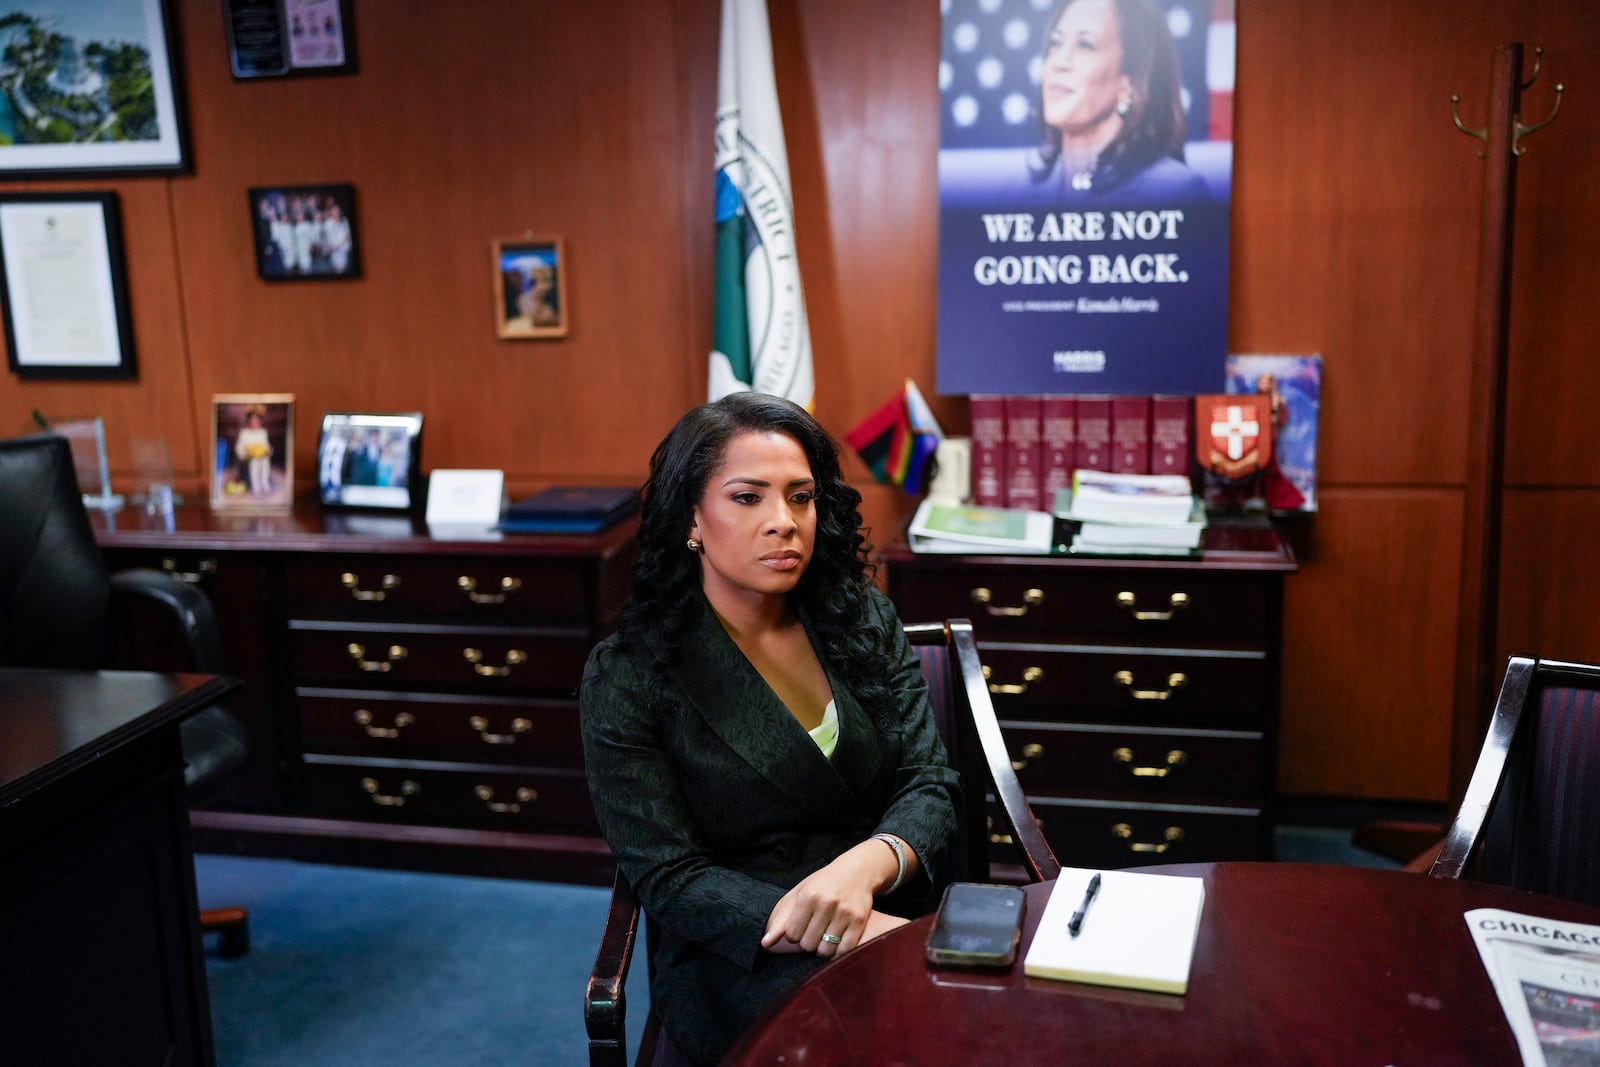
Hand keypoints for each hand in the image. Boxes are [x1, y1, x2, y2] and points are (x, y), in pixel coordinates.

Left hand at [759, 841, 898, 957]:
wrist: (856, 871)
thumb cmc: (823, 884)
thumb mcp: (799, 893)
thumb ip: (781, 918)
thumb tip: (765, 943)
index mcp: (808, 895)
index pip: (792, 934)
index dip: (794, 935)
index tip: (800, 928)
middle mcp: (826, 903)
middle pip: (808, 944)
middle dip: (808, 942)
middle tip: (814, 932)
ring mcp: (845, 912)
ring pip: (826, 950)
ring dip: (823, 948)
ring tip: (825, 936)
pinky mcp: (859, 921)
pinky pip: (844, 950)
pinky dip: (838, 951)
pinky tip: (837, 941)